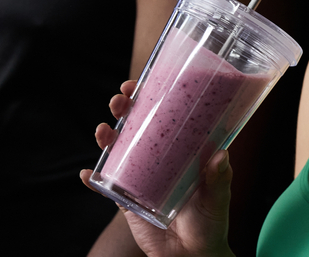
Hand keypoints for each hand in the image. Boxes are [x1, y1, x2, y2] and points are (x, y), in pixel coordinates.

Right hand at [81, 81, 236, 256]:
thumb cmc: (210, 223)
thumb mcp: (218, 198)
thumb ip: (219, 179)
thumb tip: (220, 156)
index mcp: (179, 151)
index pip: (163, 116)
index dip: (149, 97)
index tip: (139, 84)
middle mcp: (157, 159)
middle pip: (135, 127)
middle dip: (123, 110)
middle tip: (119, 101)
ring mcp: (139, 178)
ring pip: (118, 151)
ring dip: (106, 137)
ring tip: (103, 131)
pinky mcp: (127, 201)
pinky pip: (106, 187)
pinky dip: (94, 180)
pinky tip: (88, 174)